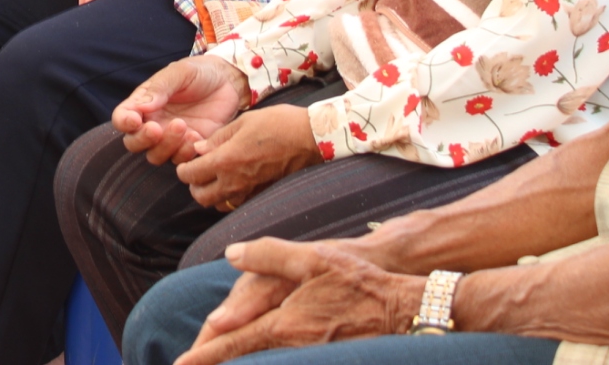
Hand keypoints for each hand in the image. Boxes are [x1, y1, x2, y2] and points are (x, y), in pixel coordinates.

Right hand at [112, 55, 250, 165]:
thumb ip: (160, 88)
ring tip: (184, 127)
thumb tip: (141, 107)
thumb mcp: (179, 73)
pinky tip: (196, 137)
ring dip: (166, 146)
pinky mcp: (190, 147)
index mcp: (143, 104)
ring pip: (155, 155)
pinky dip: (184, 153)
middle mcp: (153, 123)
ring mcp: (170, 138)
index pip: (122, 118)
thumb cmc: (198, 72)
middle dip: (143, 139)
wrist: (228, 81)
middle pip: (134, 143)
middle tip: (157, 129)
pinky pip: (180, 160)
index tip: (134, 120)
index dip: (123, 123)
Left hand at [177, 105, 321, 209]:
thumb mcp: (243, 122)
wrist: (311, 139)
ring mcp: (250, 192)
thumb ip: (217, 138)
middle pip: (200, 197)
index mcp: (226, 161)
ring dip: (212, 194)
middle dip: (194, 185)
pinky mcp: (262, 196)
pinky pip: (237, 204)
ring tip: (216, 177)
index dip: (184, 168)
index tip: (188, 161)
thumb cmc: (278, 124)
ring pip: (218, 205)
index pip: (190, 175)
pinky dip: (230, 197)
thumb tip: (198, 149)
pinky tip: (235, 181)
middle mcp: (235, 182)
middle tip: (199, 171)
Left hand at [177, 240, 422, 364]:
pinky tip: (260, 359)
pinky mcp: (325, 358)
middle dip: (216, 364)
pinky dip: (264, 363)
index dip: (204, 354)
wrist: (404, 310)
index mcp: (284, 323)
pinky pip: (286, 364)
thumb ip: (268, 256)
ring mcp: (310, 356)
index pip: (233, 342)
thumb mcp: (313, 258)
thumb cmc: (359, 281)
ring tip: (217, 364)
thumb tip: (230, 255)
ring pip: (264, 364)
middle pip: (245, 360)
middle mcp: (293, 346)